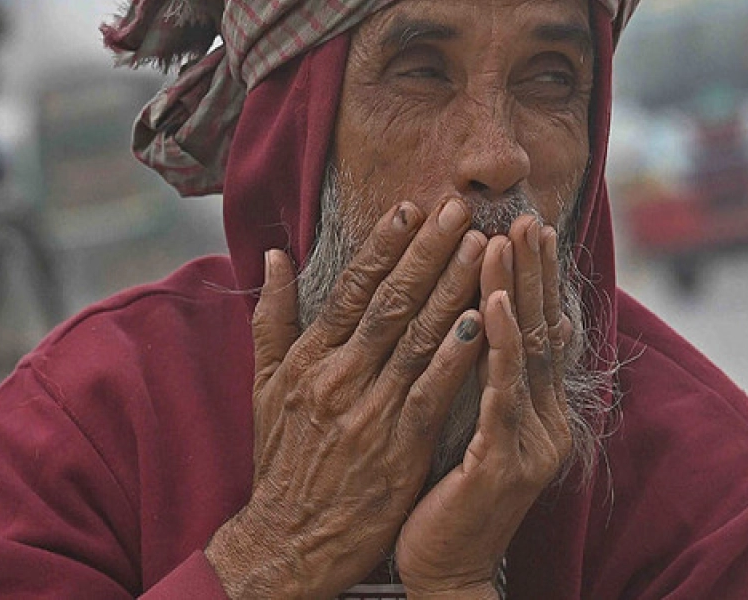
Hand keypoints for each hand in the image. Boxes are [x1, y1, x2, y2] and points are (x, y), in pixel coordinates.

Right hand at [205, 198, 488, 599]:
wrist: (289, 540)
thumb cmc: (282, 458)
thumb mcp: (264, 386)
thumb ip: (273, 318)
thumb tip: (273, 256)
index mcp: (310, 357)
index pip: (352, 288)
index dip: (384, 245)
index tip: (412, 207)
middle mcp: (338, 376)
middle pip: (391, 301)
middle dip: (429, 251)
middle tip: (461, 208)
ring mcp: (369, 410)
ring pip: (418, 337)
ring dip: (453, 288)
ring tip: (483, 248)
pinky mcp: (398, 446)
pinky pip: (432, 392)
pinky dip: (456, 355)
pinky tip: (482, 321)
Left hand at [395, 216, 573, 597]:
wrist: (445, 571)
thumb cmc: (446, 497)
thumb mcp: (472, 427)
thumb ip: (485, 376)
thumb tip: (489, 322)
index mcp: (536, 410)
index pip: (540, 329)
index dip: (535, 279)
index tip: (527, 227)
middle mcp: (546, 421)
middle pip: (543, 330)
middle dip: (533, 271)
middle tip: (527, 218)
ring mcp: (531, 441)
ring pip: (527, 352)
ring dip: (518, 291)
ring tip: (507, 241)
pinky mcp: (507, 461)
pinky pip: (503, 392)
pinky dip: (501, 344)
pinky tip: (495, 304)